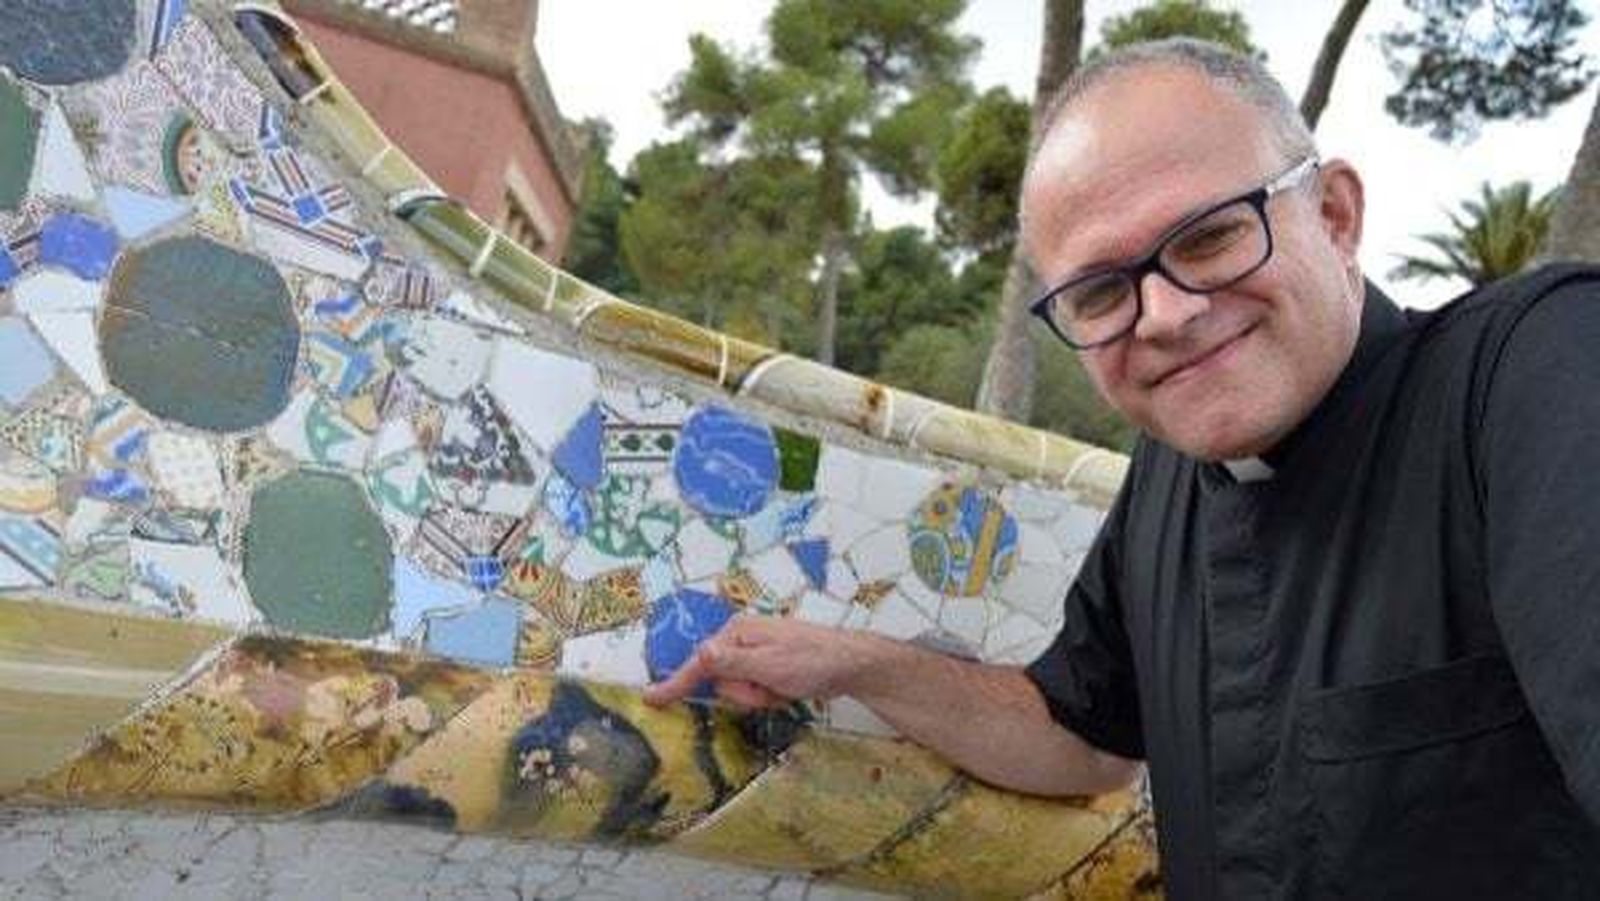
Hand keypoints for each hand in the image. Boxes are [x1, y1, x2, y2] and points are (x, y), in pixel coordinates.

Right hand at [642, 616, 884, 709]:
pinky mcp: (767, 667)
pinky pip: (753, 691)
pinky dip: (769, 696)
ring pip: (737, 690)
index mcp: (736, 633)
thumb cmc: (810, 661)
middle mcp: (741, 640)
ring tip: (783, 687)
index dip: (674, 684)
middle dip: (743, 693)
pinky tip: (787, 689)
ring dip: (759, 696)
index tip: (649, 699)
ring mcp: (755, 654)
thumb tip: (700, 653)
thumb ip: (731, 663)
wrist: (850, 665)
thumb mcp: (768, 665)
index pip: (697, 663)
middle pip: (719, 682)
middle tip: (770, 688)